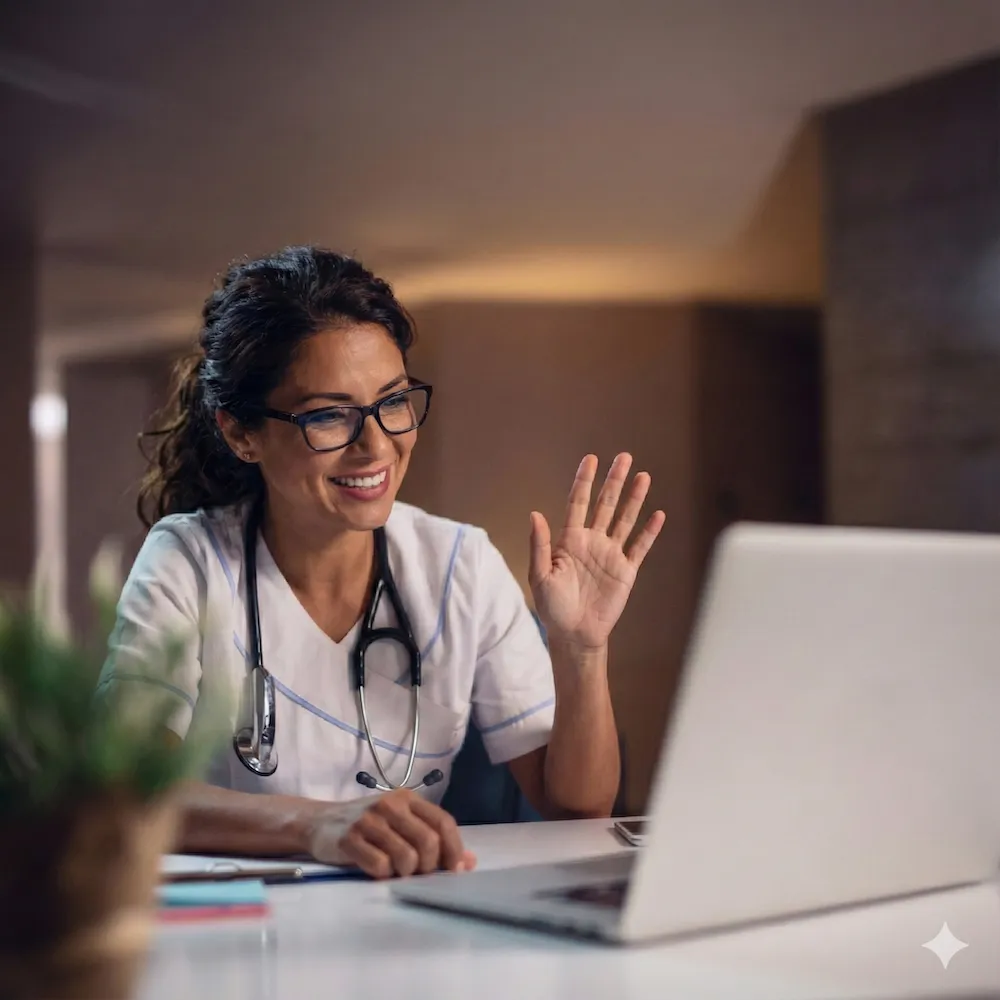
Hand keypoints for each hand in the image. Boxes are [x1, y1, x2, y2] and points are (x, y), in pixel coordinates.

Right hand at [308, 789, 476, 878]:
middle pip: (428, 842)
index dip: (454, 849)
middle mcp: (390, 804)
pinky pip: (379, 866)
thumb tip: (469, 862)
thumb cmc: (368, 826)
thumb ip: (433, 838)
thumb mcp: (401, 824)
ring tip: (393, 869)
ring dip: (404, 873)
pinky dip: (382, 875)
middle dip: (428, 867)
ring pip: (406, 857)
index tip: (453, 870)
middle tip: (416, 872)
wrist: (320, 822)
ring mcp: (369, 820)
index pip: (443, 822)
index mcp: (408, 799)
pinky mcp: (350, 838)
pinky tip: (375, 868)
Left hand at [529, 453, 664, 650]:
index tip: (590, 459)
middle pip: (605, 504)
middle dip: (614, 481)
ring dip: (634, 499)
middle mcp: (592, 542)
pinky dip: (649, 531)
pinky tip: (658, 515)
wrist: (574, 634)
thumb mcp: (540, 576)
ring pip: (625, 519)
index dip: (584, 481)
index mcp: (569, 540)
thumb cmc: (553, 607)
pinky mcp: (626, 570)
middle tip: (624, 457)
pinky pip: (640, 547)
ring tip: (644, 476)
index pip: (578, 502)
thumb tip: (535, 514)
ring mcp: (610, 554)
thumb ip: (540, 545)